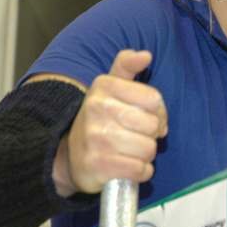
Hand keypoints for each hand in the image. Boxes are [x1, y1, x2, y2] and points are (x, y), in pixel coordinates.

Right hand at [60, 50, 167, 194]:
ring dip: (145, 154)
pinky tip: (128, 166)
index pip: (154, 99)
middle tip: (136, 136)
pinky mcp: (98, 165)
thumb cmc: (100, 119)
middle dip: (151, 134)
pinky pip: (140, 170)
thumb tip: (146, 55)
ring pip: (148, 149)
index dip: (158, 112)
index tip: (145, 116)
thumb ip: (127, 66)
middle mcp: (97, 108)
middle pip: (153, 125)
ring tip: (130, 151)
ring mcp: (96, 138)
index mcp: (104, 85)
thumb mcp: (110, 87)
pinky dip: (140, 171)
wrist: (69, 156)